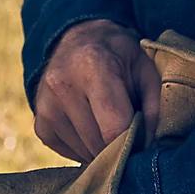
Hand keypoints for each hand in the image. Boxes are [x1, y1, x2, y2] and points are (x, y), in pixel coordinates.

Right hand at [33, 18, 160, 161]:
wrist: (80, 40)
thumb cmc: (120, 57)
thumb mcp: (147, 70)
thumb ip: (154, 108)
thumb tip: (148, 147)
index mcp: (93, 68)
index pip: (114, 128)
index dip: (134, 142)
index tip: (143, 140)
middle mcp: (63, 85)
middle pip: (99, 144)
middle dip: (119, 146)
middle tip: (129, 129)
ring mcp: (46, 106)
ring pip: (85, 153)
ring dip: (102, 148)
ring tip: (108, 121)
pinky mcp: (40, 124)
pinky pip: (69, 153)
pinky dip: (85, 148)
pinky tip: (91, 124)